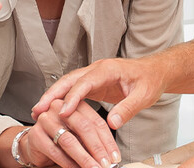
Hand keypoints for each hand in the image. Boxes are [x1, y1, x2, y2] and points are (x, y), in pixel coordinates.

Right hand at [16, 101, 119, 167]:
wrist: (35, 144)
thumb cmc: (61, 139)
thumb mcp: (81, 136)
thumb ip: (94, 141)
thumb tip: (111, 156)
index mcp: (76, 104)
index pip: (96, 122)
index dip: (108, 141)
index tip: (115, 157)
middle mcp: (60, 108)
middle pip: (84, 127)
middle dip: (97, 149)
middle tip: (106, 164)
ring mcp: (46, 120)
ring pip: (69, 140)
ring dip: (84, 158)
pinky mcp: (36, 134)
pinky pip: (55, 150)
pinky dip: (68, 163)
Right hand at [31, 58, 166, 131]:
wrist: (154, 72)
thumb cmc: (150, 81)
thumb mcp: (143, 96)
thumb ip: (128, 109)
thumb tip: (113, 123)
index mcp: (108, 69)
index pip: (85, 82)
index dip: (72, 97)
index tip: (62, 112)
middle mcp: (97, 69)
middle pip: (69, 80)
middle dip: (52, 94)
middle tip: (38, 109)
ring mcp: (93, 75)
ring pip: (68, 84)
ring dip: (53, 96)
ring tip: (38, 111)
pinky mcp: (92, 83)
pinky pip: (73, 90)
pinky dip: (62, 99)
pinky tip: (53, 111)